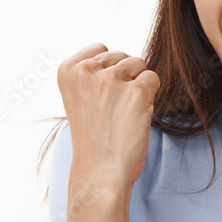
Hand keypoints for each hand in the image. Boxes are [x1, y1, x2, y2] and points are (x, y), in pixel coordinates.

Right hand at [57, 43, 160, 187]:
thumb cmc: (93, 137)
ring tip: (122, 113)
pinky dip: (150, 96)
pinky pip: (153, 78)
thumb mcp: (79, 97)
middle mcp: (86, 70)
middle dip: (123, 78)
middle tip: (111, 110)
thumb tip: (121, 57)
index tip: (99, 98)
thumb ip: (92, 73)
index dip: (106, 72)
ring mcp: (111, 80)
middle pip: (122, 55)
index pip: (100, 49)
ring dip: (137, 86)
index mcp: (68, 70)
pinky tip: (136, 115)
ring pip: (139, 64)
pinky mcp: (136, 92)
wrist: (100, 172)